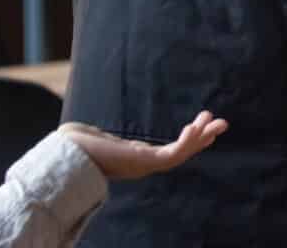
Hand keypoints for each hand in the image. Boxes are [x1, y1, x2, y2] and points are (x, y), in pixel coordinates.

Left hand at [59, 111, 227, 180]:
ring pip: (181, 154)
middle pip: (180, 153)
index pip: (168, 151)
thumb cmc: (74, 144)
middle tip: (222, 123)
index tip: (200, 123)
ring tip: (216, 122)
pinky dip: (185, 142)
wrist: (65, 153)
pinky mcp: (142, 163)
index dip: (188, 140)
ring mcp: (144, 165)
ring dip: (200, 138)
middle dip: (202, 139)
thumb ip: (96, 134)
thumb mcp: (95, 135)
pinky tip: (193, 128)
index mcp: (135, 157)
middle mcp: (143, 164)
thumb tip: (78, 128)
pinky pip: (171, 154)